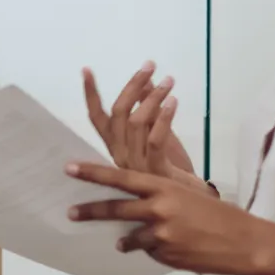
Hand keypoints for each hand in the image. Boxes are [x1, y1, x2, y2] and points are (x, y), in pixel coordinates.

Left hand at [66, 161, 274, 274]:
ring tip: (122, 241)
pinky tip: (170, 249)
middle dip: (89, 211)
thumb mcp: (187, 194)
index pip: (120, 177)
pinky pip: (148, 251)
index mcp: (163, 187)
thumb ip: (159, 197)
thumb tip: (135, 205)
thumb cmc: (217, 214)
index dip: (93, 173)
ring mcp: (159, 234)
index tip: (70, 168)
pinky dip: (152, 250)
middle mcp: (157, 208)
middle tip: (70, 213)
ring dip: (125, 240)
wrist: (243, 242)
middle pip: (114, 208)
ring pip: (129, 237)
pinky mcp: (164, 255)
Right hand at [84, 64, 214, 197]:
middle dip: (132, 86)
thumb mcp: (159, 135)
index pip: (97, 118)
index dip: (90, 94)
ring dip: (153, 98)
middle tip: (149, 66)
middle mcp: (120, 156)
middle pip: (118, 114)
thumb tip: (146, 82)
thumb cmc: (171, 172)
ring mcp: (137, 165)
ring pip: (137, 123)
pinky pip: (156, 139)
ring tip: (168, 82)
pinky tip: (173, 102)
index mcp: (116, 148)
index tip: (87, 70)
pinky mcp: (156, 171)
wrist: (188, 208)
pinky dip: (164, 118)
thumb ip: (149, 111)